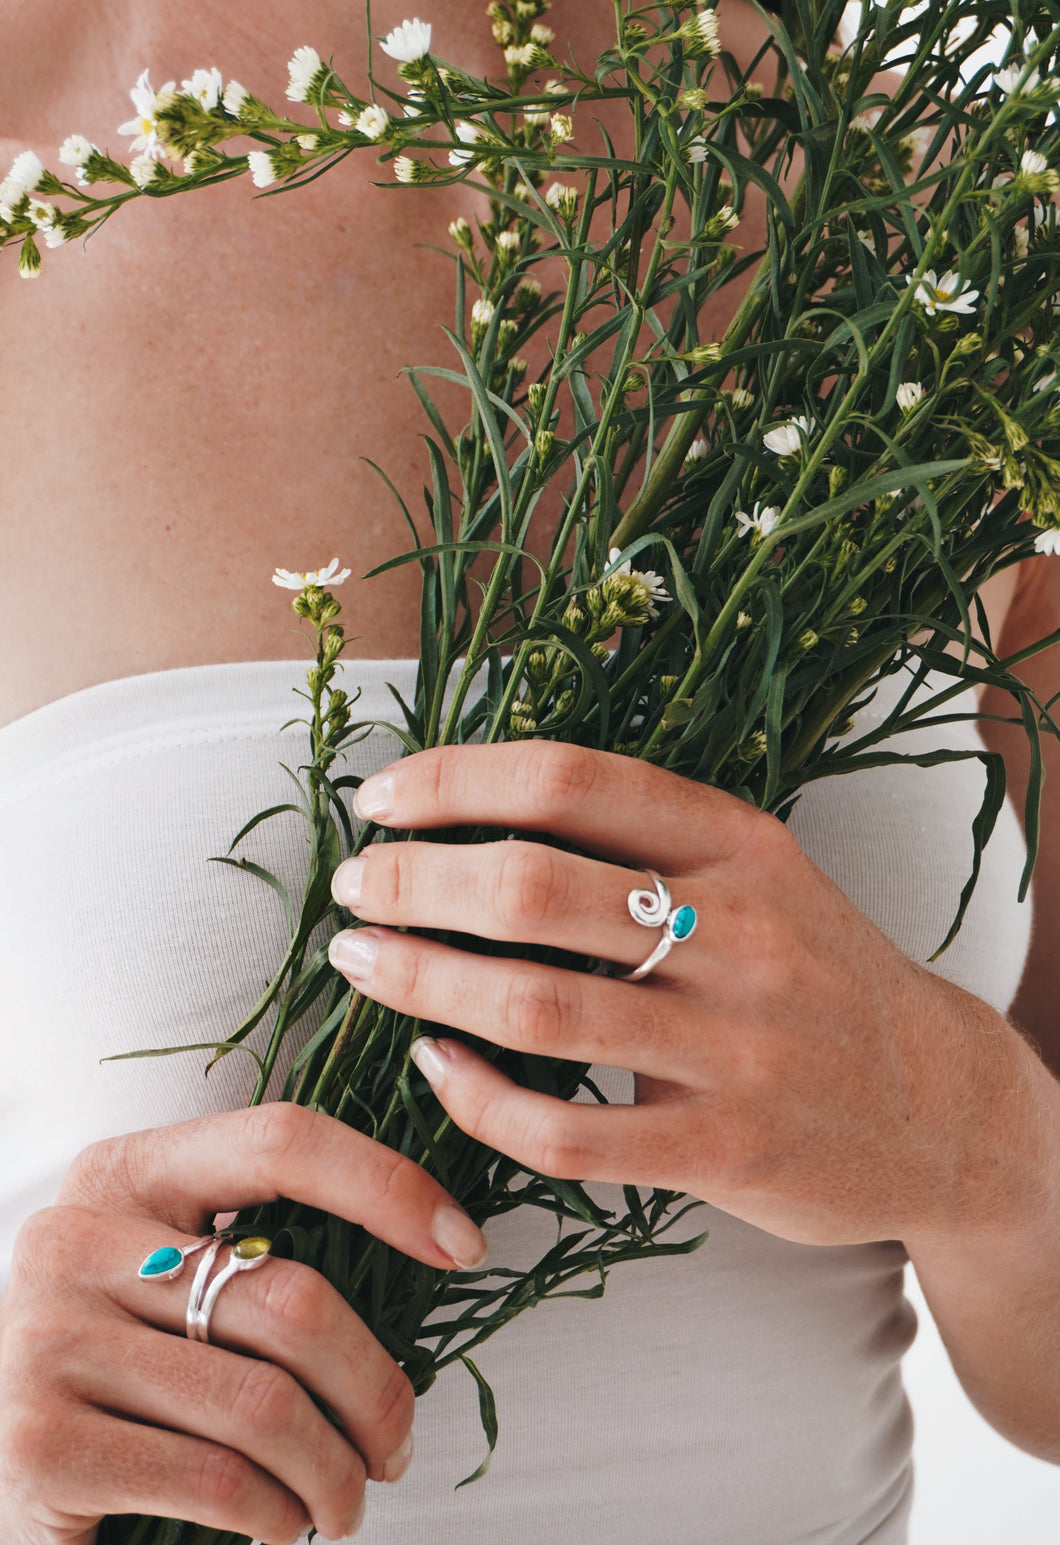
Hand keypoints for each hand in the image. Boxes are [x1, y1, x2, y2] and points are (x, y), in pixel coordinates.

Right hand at [0, 1105, 486, 1544]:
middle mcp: (75, 1238)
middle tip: (396, 1446)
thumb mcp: (175, 1276)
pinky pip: (217, 1481)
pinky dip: (276, 1516)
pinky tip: (279, 1523)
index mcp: (126, 1172)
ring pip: (266, 1404)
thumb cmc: (124, 1368)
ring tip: (346, 1498)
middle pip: (292, 1298)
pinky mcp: (41, 1444)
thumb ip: (260, 1251)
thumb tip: (437, 1245)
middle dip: (376, 1388)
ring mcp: (47, 1339)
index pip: (282, 1141)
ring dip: (335, 1472)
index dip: (389, 1184)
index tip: (465, 1244)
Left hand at [329, 741, 1043, 1252]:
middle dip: (413, 881)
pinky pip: (566, 1132)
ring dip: (419, 979)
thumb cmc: (817, 975)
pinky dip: (478, 1097)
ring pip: (533, 1006)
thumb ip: (643, 841)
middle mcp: (741, 932)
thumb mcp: (760, 877)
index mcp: (740, 842)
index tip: (381, 797)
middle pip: (532, 886)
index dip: (455, 780)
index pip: (571, 779)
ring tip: (359, 963)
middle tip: (352, 889)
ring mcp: (736, 1046)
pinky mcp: (724, 1150)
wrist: (945, 1108)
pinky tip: (435, 1066)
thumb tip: (472, 812)